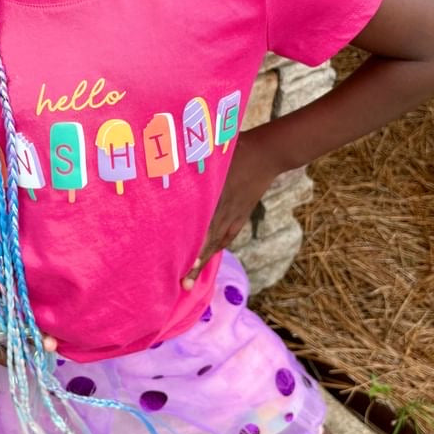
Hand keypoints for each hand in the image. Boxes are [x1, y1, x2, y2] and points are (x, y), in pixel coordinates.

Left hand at [181, 128, 283, 289]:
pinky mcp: (240, 216)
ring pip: (216, 243)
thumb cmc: (234, 149)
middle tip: (183, 284)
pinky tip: (206, 258)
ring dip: (203, 261)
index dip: (192, 246)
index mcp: (215, 197)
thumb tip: (167, 169)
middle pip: (207, 242)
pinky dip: (215, 248)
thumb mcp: (211, 155)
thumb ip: (191, 165)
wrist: (266, 154)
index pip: (202, 227)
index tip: (181, 262)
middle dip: (195, 263)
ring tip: (190, 280)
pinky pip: (227, 236)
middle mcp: (224, 211)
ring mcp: (234, 216)